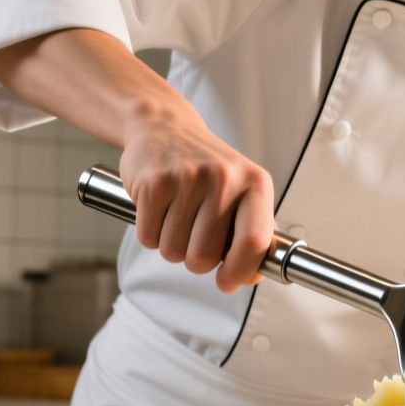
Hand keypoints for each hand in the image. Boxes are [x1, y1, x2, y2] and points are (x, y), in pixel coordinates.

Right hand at [120, 106, 275, 293]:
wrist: (164, 126)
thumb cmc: (207, 167)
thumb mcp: (242, 191)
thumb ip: (253, 233)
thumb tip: (250, 276)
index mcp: (255, 182)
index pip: (254, 241)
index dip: (240, 271)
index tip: (228, 279)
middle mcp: (224, 177)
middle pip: (205, 256)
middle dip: (196, 260)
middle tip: (195, 238)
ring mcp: (187, 178)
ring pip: (173, 251)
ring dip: (172, 247)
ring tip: (177, 219)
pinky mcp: (154, 183)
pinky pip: (149, 237)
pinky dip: (151, 234)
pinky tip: (159, 211)